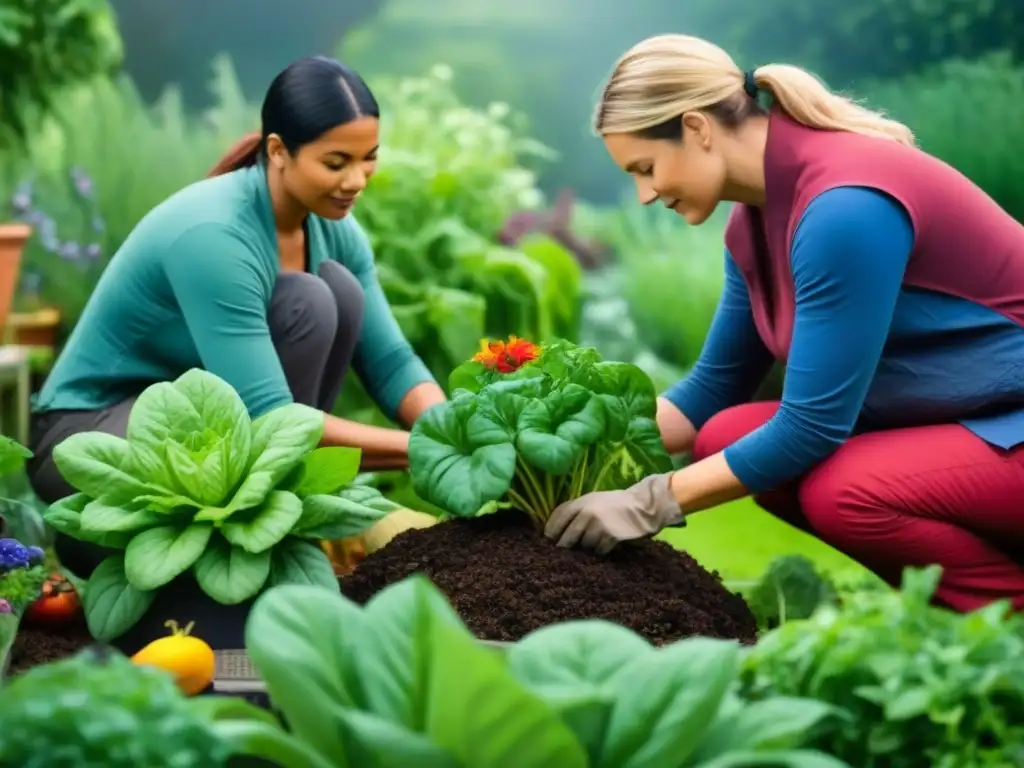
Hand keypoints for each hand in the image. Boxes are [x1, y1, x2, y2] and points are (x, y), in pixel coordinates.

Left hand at [543, 472, 684, 554]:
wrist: (643, 507)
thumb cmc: (615, 504)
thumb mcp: (593, 500)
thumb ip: (576, 511)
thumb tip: (555, 530)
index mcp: (580, 502)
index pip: (557, 518)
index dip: (550, 532)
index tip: (549, 541)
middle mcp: (587, 513)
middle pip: (567, 538)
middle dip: (565, 547)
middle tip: (566, 553)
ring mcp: (598, 526)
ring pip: (583, 547)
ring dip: (587, 548)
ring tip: (596, 541)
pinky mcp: (610, 537)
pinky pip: (598, 551)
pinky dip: (601, 551)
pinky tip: (607, 544)